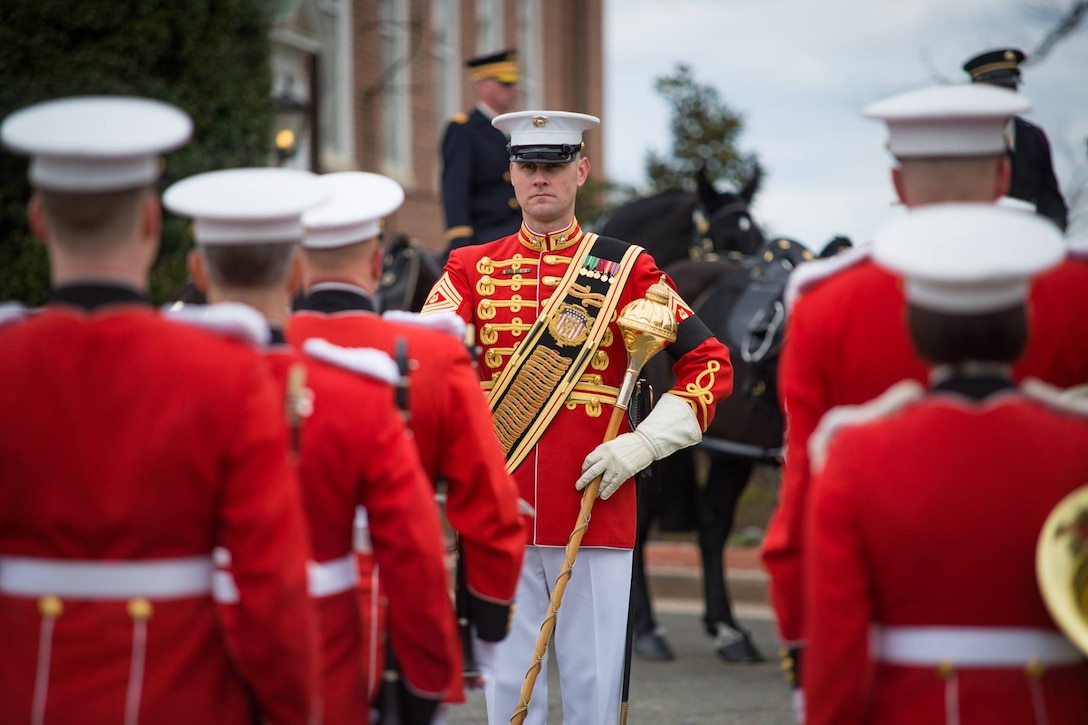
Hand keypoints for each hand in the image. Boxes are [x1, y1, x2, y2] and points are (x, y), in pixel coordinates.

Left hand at [575, 393, 701, 499]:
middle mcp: (607, 458)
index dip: (584, 468)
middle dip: (584, 481)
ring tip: (592, 494)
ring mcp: (615, 467)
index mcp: (603, 448)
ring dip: (596, 489)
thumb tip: (596, 462)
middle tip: (579, 486)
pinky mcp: (623, 473)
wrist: (645, 444)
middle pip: (592, 472)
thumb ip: (604, 452)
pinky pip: (613, 485)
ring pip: (602, 482)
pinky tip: (603, 495)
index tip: (583, 472)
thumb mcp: (613, 443)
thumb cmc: (630, 441)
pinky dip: (607, 492)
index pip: (588, 460)